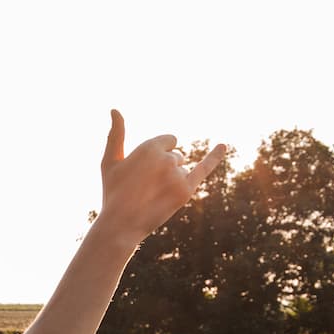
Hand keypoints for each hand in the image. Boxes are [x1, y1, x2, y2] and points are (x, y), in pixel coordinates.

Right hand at [96, 109, 226, 240]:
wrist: (121, 224)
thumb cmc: (113, 193)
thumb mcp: (110, 162)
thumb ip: (115, 134)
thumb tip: (115, 109)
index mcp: (149, 147)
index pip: (169, 140)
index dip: (159, 154)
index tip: (147, 169)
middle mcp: (166, 158)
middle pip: (176, 156)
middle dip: (165, 168)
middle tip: (146, 187)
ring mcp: (178, 174)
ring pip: (182, 169)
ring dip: (171, 179)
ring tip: (153, 195)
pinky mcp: (186, 191)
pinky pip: (204, 169)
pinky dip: (215, 156)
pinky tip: (223, 146)